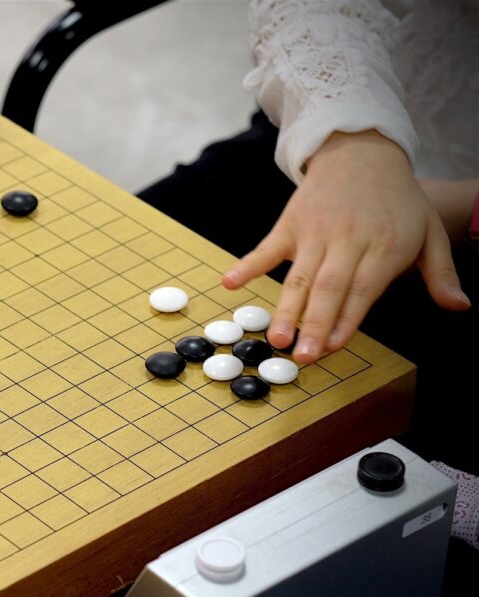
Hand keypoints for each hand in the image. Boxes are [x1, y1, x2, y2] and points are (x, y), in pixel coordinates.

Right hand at [221, 130, 470, 363]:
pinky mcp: (290, 225)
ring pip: (299, 277)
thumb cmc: (397, 198)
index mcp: (384, 246)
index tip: (332, 347)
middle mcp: (348, 241)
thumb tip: (459, 307)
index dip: (347, 320)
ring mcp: (315, 233)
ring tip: (275, 338)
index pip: (363, 290)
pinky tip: (230, 284)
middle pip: (328, 288)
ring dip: (285, 310)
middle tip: (302, 357)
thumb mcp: (430, 231)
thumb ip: (441, 273)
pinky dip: (247, 266)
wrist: (361, 151)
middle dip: (314, 325)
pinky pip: (266, 249)